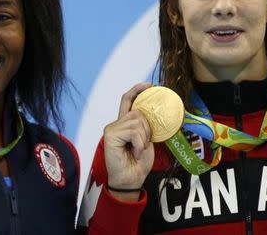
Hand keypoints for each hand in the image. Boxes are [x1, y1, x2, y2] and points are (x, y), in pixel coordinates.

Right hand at [103, 82, 154, 199]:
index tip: (149, 85)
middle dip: (148, 129)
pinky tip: (134, 153)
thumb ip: (146, 127)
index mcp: (124, 124)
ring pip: (137, 121)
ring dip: (144, 138)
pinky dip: (139, 143)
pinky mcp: (111, 134)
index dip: (137, 90)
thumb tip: (156, 113)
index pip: (127, 100)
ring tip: (138, 150)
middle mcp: (116, 124)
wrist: (130, 180)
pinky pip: (134, 131)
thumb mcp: (147, 141)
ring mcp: (112, 128)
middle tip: (144, 145)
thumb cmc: (138, 163)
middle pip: (138, 112)